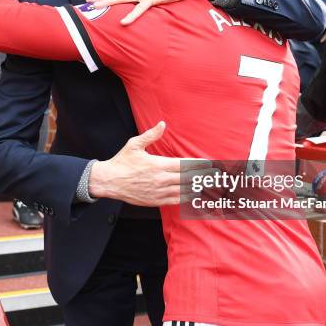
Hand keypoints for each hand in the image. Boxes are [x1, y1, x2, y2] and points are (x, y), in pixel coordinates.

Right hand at [88, 121, 212, 205]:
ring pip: (184, 190)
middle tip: (216, 176)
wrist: (109, 181)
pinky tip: (195, 196)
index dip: (198, 165)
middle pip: (187, 178)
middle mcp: (161, 179)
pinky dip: (186, 198)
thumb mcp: (134, 144)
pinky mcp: (155, 201)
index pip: (184, 165)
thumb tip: (162, 124)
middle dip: (202, 177)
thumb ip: (151, 135)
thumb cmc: (122, 162)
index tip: (209, 164)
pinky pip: (175, 200)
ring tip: (210, 186)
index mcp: (158, 164)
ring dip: (197, 188)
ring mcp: (159, 191)